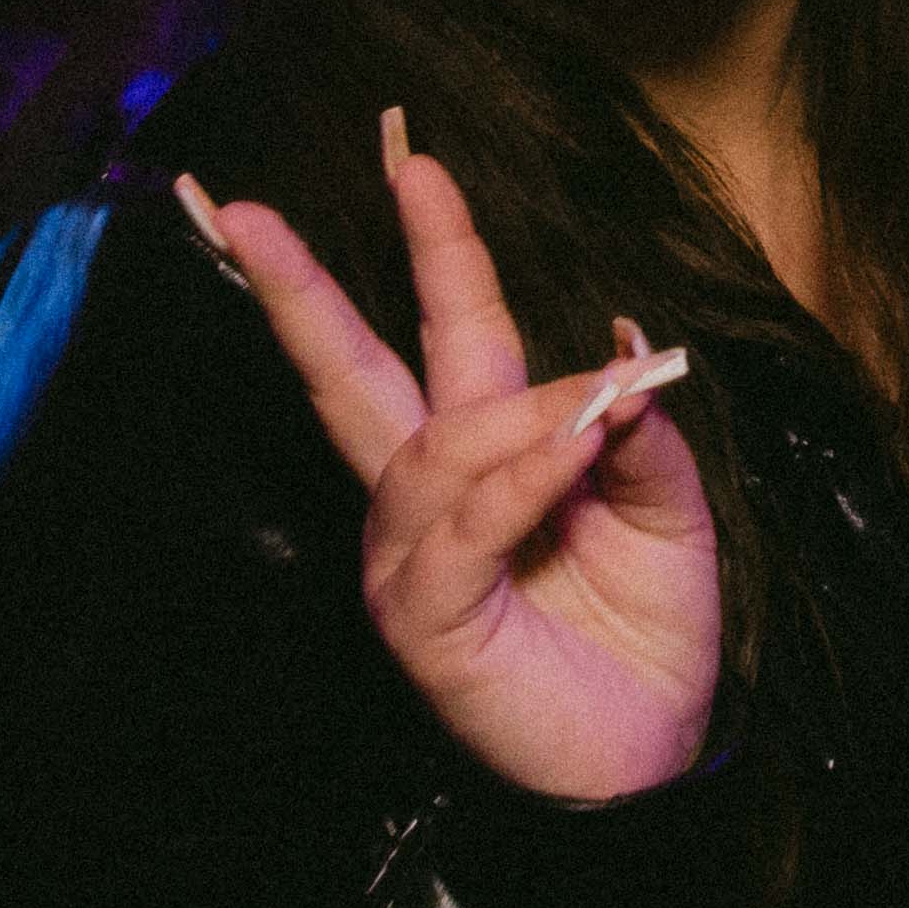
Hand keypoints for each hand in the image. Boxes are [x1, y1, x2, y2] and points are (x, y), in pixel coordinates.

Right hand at [183, 115, 725, 805]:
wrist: (656, 751)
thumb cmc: (648, 631)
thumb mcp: (667, 505)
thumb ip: (635, 427)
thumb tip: (618, 342)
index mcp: (482, 453)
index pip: (442, 331)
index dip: (434, 246)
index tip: (412, 156)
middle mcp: (426, 495)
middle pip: (348, 374)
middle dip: (297, 289)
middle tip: (241, 211)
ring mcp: (411, 557)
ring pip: (434, 447)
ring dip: (522, 414)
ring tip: (599, 411)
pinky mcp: (423, 618)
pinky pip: (462, 525)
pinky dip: (521, 478)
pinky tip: (569, 457)